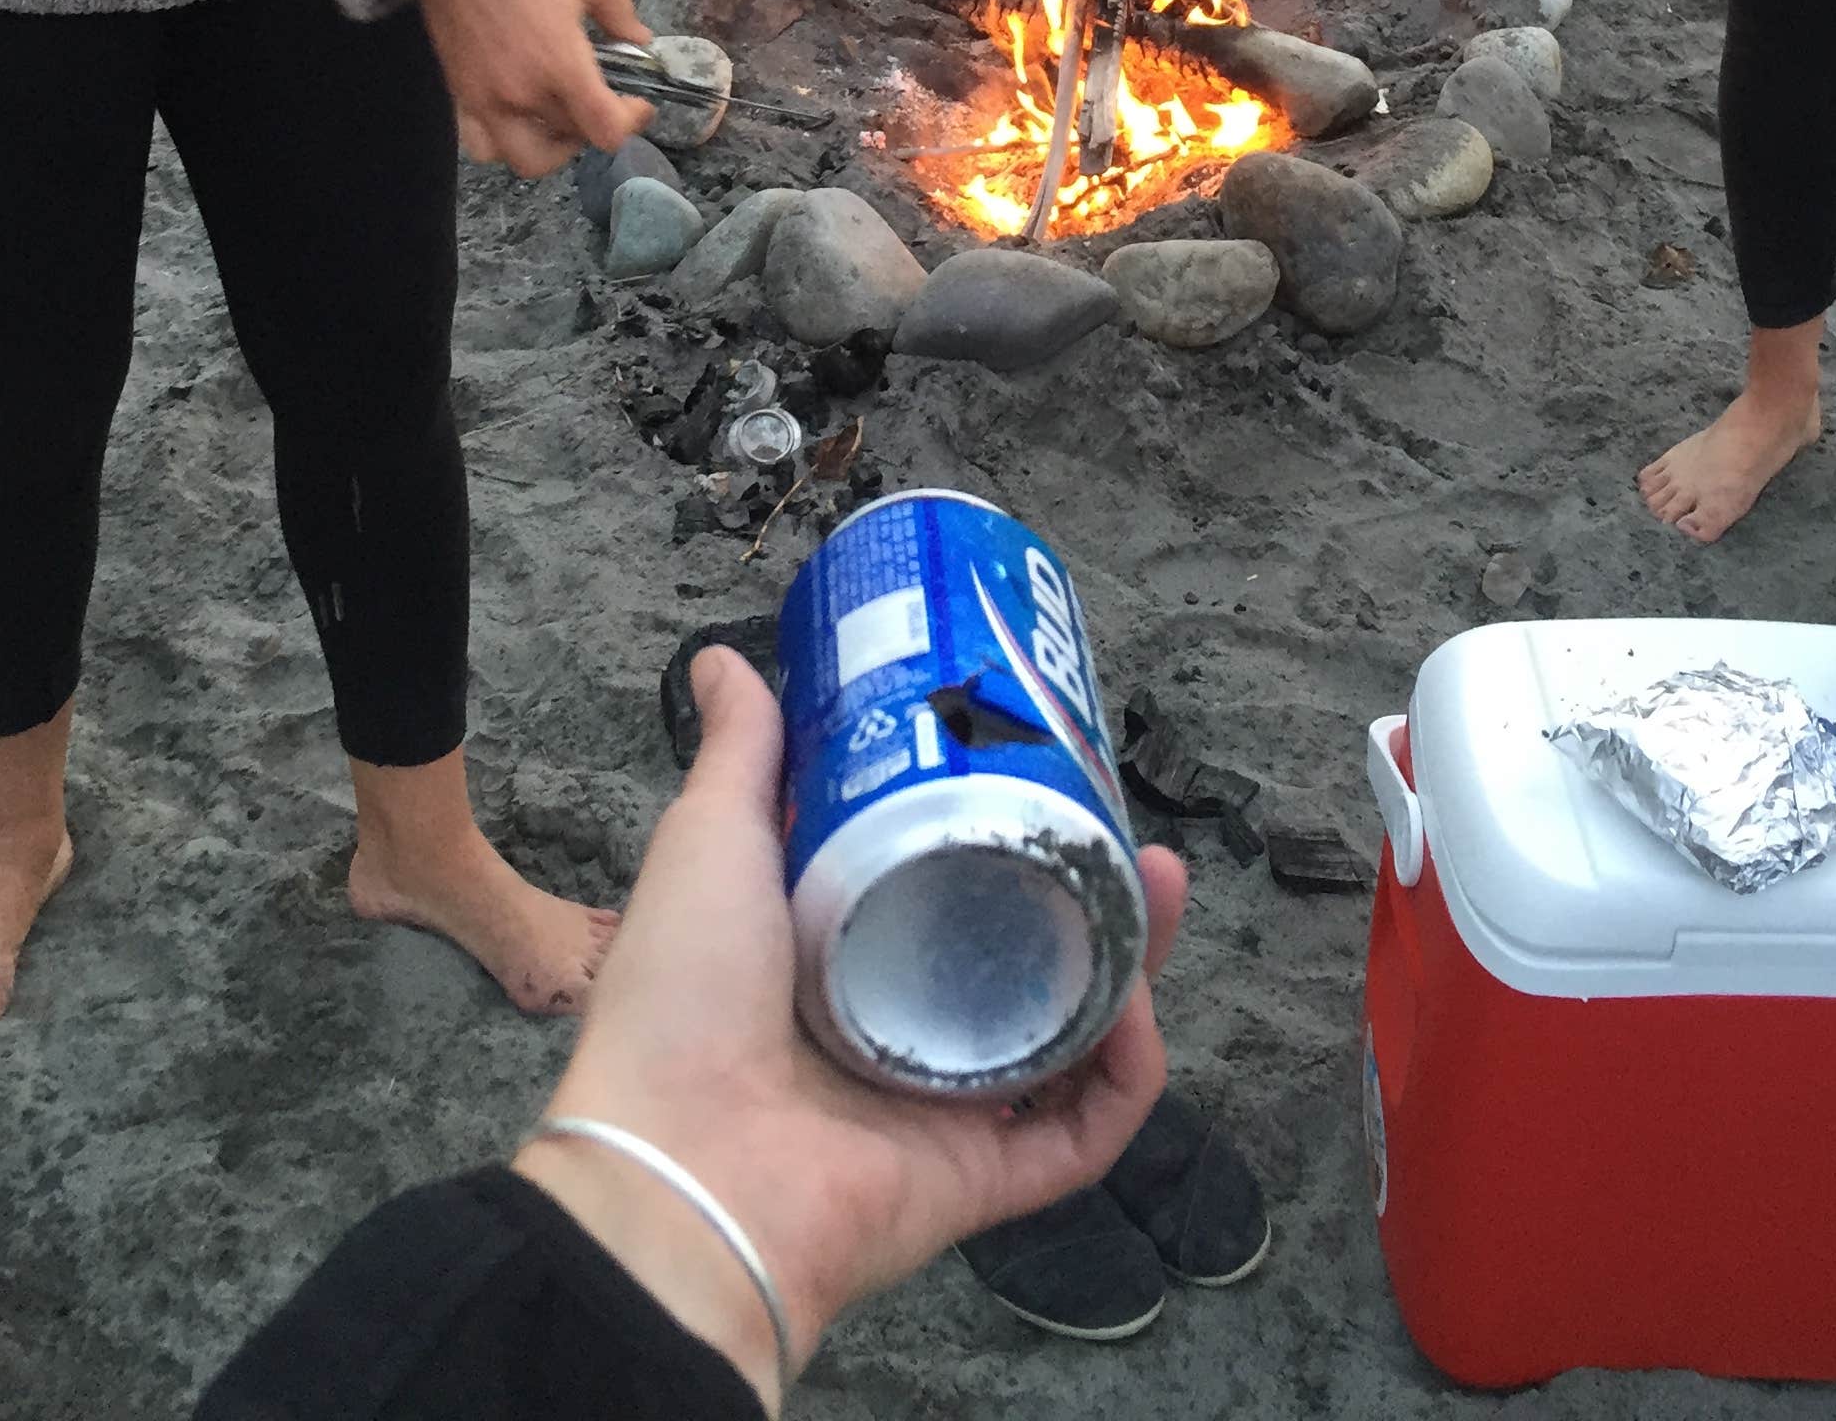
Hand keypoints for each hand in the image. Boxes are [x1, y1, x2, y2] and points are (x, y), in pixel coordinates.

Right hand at [403, 0, 650, 174]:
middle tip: (603, 103)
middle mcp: (523, 94)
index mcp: (561, 66)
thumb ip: (620, 14)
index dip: (632, 123)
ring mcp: (486, 100)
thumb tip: (639, 40)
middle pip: (572, 142)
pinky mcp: (461, 95)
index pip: (606, 131)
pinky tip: (520, 114)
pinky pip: (485, 144)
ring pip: (526, 159)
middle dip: (596, 126)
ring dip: (551, 148)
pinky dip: (507, 142)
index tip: (638, 102)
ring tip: (560, 119)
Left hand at [515, 649, 1187, 1409]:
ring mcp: (946, 1106)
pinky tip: (1137, 1007)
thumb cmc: (679, 1000)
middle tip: (1129, 829)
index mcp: (840, 954)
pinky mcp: (980, 1177)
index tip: (1051, 767)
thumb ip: (739, 755)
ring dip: (1133, 964)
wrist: (676, 1166)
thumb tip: (726, 657)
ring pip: (1075, 1032)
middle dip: (1094, 888)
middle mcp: (900, 1028)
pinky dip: (1126, 1074)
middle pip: (1030, 953)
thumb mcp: (711, 842)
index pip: (950, 884)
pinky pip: (1083, 1130)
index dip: (1008, 827)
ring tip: (1159, 885)